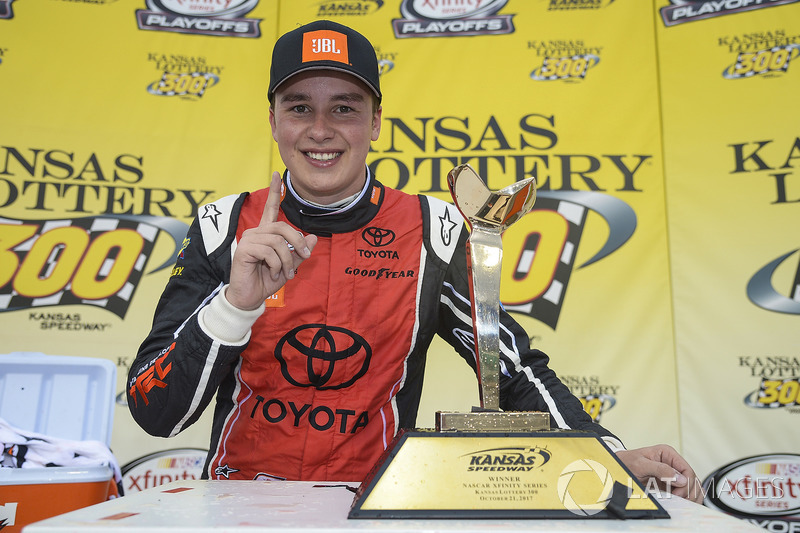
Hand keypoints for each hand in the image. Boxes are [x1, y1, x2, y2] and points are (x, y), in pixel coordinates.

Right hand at [226, 172, 317, 310]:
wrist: (250, 297)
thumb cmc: (266, 280)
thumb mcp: (288, 267)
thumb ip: (299, 252)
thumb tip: (313, 238)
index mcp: (266, 233)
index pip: (271, 208)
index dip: (275, 191)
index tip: (277, 174)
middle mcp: (256, 232)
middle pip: (283, 227)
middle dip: (298, 242)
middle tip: (304, 257)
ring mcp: (249, 239)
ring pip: (278, 241)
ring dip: (287, 260)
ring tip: (284, 273)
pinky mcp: (245, 249)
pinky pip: (269, 252)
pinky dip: (276, 266)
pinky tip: (272, 274)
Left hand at [616, 444, 703, 503]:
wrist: (618, 466)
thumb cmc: (626, 462)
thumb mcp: (640, 464)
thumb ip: (660, 469)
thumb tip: (680, 478)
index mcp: (667, 453)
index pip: (687, 470)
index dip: (686, 484)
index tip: (677, 494)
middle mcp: (672, 463)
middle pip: (692, 480)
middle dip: (688, 492)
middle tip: (677, 499)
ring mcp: (672, 474)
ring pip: (692, 486)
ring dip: (689, 496)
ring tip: (679, 501)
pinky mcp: (670, 483)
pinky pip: (685, 491)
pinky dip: (686, 498)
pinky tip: (679, 501)